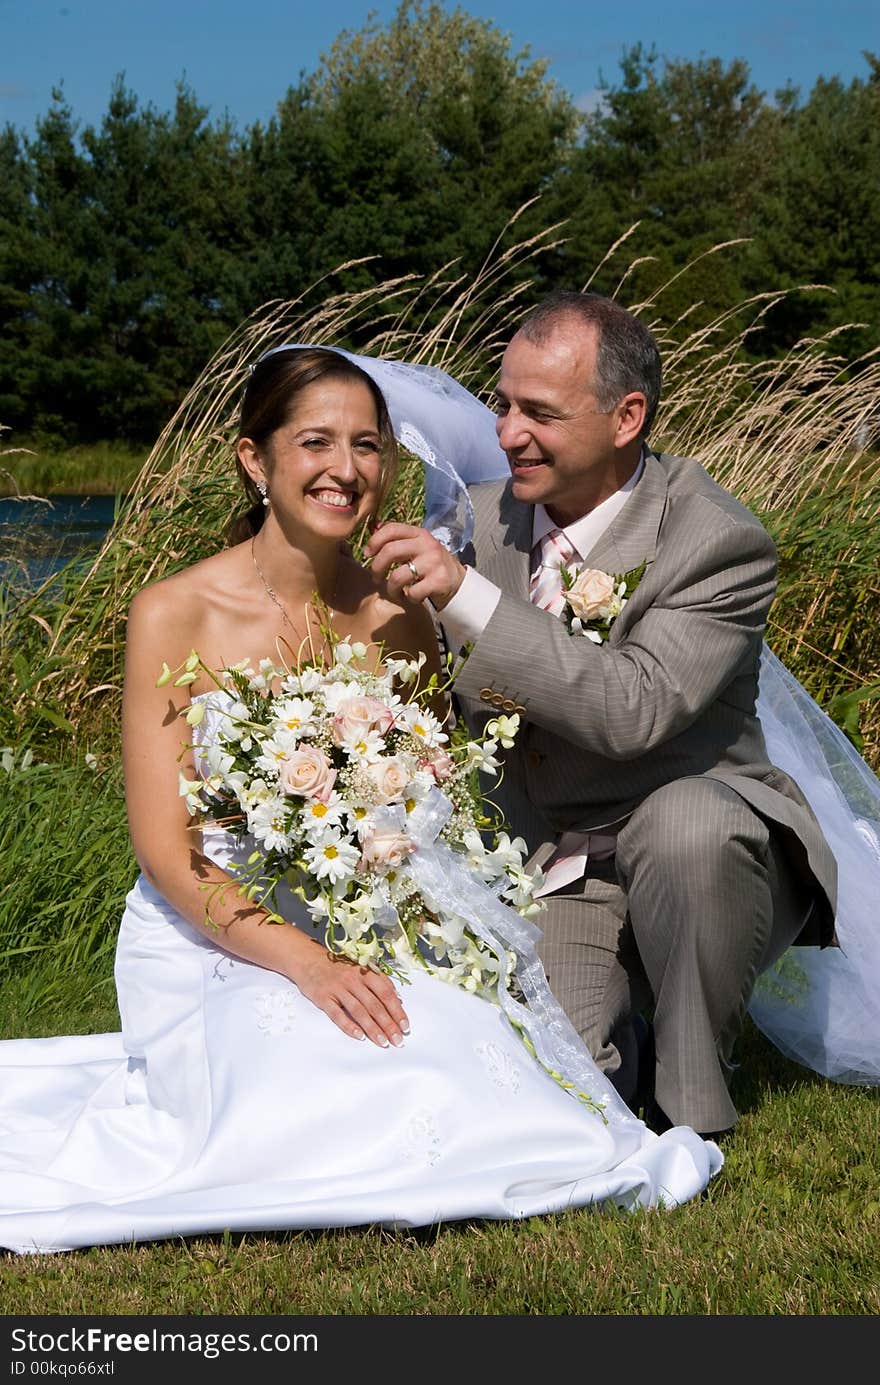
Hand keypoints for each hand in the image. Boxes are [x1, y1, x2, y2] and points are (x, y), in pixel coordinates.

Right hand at [293, 939, 409, 1046]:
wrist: (308, 959)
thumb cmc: (339, 966)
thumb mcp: (361, 968)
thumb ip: (380, 982)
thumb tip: (398, 999)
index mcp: (366, 972)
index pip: (386, 993)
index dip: (397, 1011)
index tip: (405, 1026)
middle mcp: (354, 979)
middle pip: (374, 1005)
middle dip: (388, 1024)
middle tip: (398, 1040)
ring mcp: (338, 988)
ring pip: (359, 1011)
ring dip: (372, 1028)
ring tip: (382, 1042)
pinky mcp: (323, 997)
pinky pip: (337, 1014)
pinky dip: (348, 1026)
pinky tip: (359, 1036)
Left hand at [365, 522, 465, 610]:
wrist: (457, 581)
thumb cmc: (430, 563)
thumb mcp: (417, 546)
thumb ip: (398, 538)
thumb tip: (373, 528)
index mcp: (419, 533)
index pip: (391, 529)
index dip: (374, 541)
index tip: (367, 554)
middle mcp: (427, 545)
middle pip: (390, 552)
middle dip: (377, 567)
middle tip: (376, 577)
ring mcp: (434, 563)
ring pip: (398, 576)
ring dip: (390, 588)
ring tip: (394, 591)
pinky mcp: (439, 581)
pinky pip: (412, 592)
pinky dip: (408, 598)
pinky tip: (411, 596)